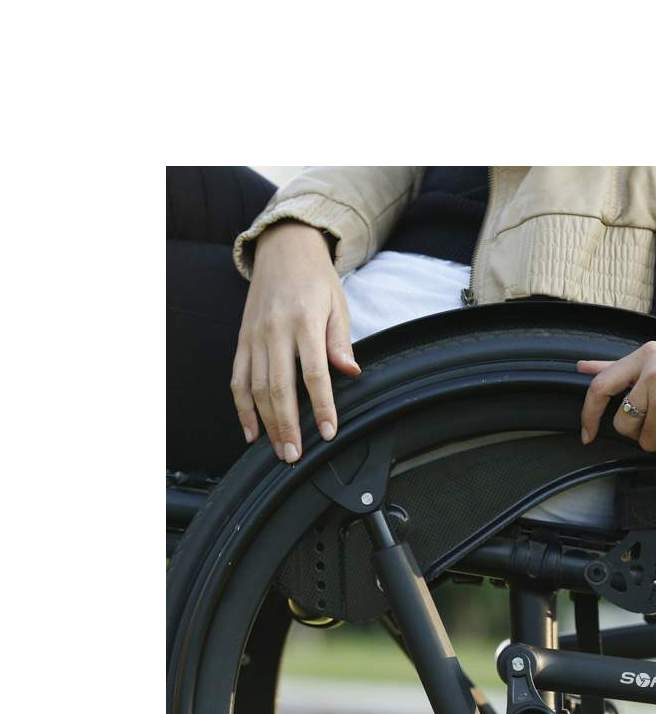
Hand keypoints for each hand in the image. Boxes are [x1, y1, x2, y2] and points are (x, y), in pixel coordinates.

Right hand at [230, 222, 358, 462]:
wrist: (283, 250)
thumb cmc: (316, 281)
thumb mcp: (338, 305)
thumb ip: (340, 341)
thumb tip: (350, 372)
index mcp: (304, 323)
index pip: (314, 374)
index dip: (322, 407)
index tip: (328, 432)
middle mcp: (275, 331)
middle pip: (279, 388)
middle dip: (288, 426)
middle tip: (295, 455)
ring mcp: (254, 337)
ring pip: (256, 388)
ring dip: (267, 424)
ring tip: (278, 450)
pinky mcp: (242, 341)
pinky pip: (238, 379)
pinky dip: (242, 408)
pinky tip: (251, 431)